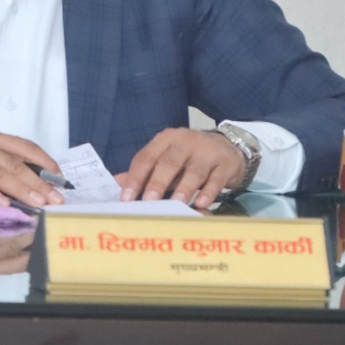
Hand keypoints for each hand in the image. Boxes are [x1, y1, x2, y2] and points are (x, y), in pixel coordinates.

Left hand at [118, 128, 246, 209]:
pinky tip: (202, 204)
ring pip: (194, 171)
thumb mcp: (166, 158)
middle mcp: (186, 142)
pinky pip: (216, 179)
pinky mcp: (225, 164)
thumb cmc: (190, 157)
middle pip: (169, 162)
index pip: (146, 157)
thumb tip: (116, 183)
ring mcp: (207, 152)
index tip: (126, 198)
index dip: (135, 177)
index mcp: (166, 139)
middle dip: (157, 182)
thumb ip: (144, 171)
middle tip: (149, 201)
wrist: (229, 147)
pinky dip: (209, 192)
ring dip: (184, 188)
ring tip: (176, 204)